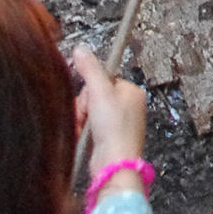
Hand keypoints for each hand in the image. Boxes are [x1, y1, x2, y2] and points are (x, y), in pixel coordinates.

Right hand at [73, 48, 149, 184]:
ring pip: (89, 114)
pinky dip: (83, 133)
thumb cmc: (113, 128)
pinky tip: (83, 139)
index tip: (89, 99)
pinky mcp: (110, 140)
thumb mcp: (100, 92)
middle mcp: (129, 107)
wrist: (114, 165)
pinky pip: (89, 129)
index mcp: (132, 92)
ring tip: (84, 130)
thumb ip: (90, 69)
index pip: (103, 80)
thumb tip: (80, 49)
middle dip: (84, 108)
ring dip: (81, 121)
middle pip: (94, 97)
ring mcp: (120, 124)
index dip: (90, 90)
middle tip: (87, 117)